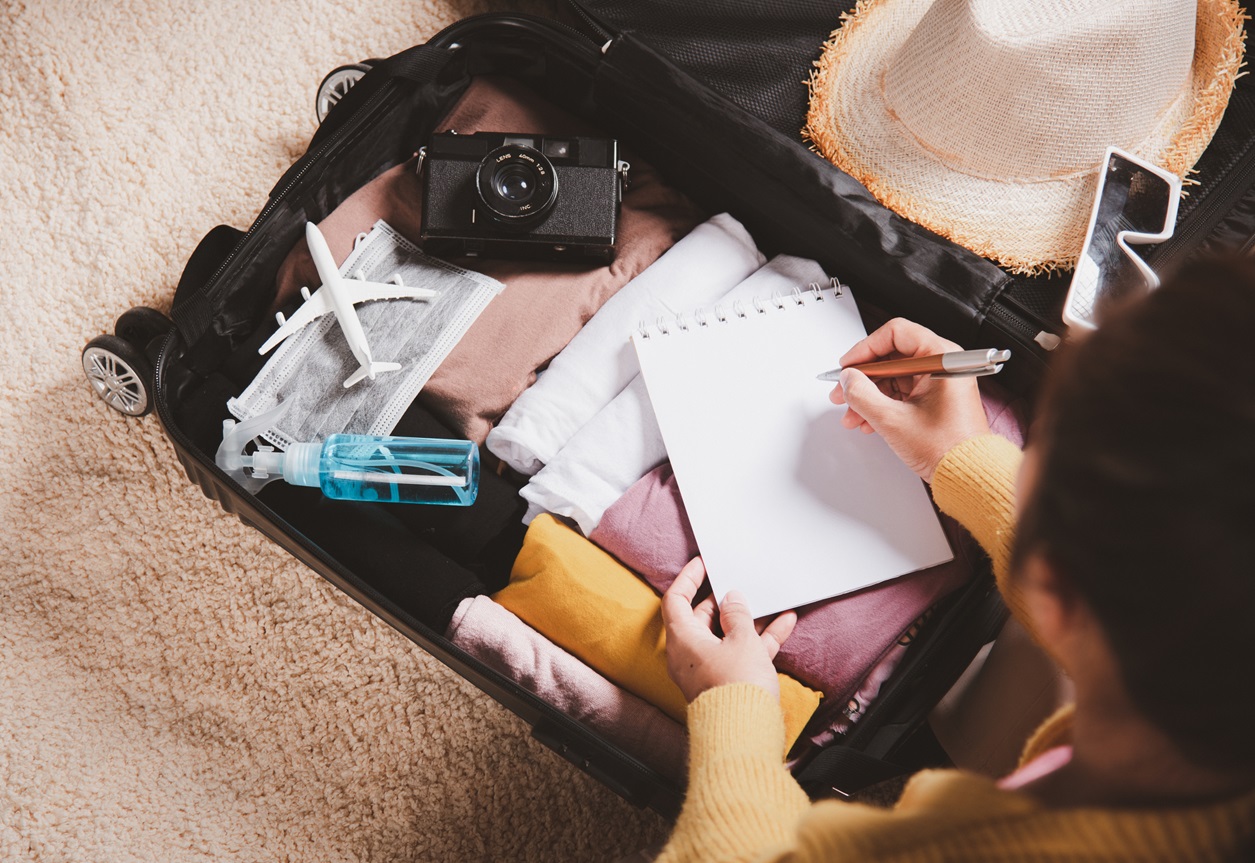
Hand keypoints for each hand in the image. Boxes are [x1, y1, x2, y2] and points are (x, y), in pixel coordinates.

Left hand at [661, 557, 796, 703]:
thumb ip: (737, 615)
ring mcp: (708, 668)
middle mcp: (690, 654)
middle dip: (724, 600)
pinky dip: (759, 638)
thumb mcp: (742, 640)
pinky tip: (784, 623)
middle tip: (739, 583)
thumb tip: (732, 599)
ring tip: (769, 600)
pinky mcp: (727, 680)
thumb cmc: (736, 686)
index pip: (676, 600)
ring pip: (726, 635)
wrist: (744, 733)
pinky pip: (741, 652)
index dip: (688, 579)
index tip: (702, 564)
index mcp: (682, 639)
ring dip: (748, 619)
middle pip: (702, 617)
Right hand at [829, 318, 989, 482]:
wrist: (967, 475)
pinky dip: (881, 404)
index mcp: (942, 358)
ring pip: (892, 377)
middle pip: (891, 357)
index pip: (896, 334)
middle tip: (844, 390)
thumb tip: (848, 380)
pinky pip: (900, 392)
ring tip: (852, 413)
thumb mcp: (893, 420)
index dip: (865, 349)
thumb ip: (862, 395)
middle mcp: (943, 365)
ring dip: (868, 395)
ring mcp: (938, 382)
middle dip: (862, 377)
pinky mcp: (934, 399)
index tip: (848, 365)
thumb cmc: (949, 448)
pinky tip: (866, 420)